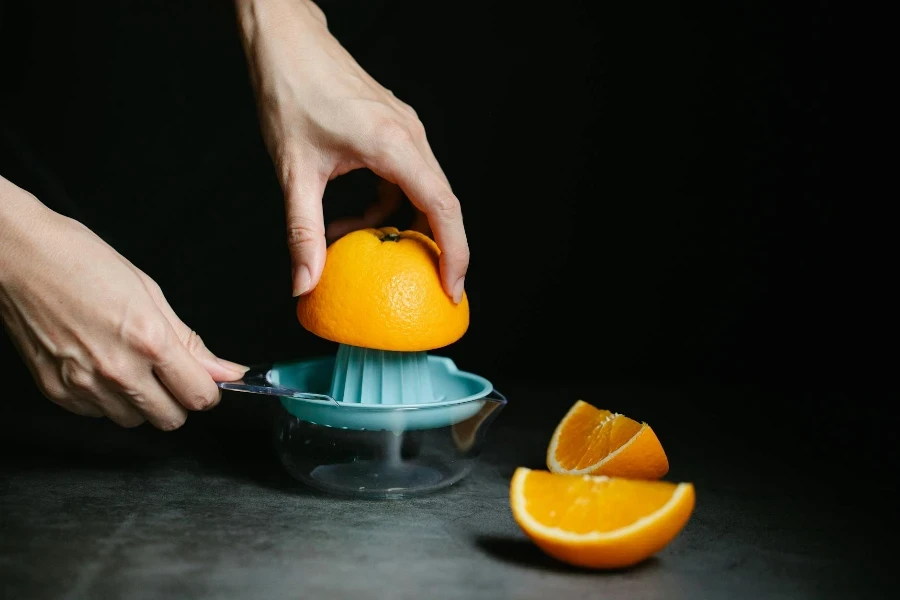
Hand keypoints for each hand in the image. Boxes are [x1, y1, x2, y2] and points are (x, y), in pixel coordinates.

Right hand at [0, 179, 246, 429]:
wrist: (20, 256)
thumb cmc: (82, 262)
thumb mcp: (150, 292)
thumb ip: (188, 340)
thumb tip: (224, 370)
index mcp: (148, 340)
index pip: (199, 396)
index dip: (208, 389)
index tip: (205, 380)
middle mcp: (117, 369)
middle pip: (170, 419)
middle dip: (178, 400)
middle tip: (170, 374)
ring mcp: (84, 384)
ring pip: (133, 421)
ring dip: (141, 402)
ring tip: (130, 365)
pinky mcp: (57, 391)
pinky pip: (97, 414)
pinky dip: (106, 399)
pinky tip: (101, 367)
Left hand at [234, 0, 468, 301]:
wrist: (285, 40)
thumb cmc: (289, 91)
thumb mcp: (293, 171)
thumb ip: (303, 231)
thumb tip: (304, 282)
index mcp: (393, 144)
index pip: (442, 206)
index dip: (454, 252)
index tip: (451, 287)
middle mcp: (409, 135)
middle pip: (441, 202)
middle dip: (435, 246)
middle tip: (423, 285)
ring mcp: (404, 129)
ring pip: (422, 189)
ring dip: (397, 222)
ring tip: (359, 243)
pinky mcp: (393, 127)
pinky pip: (404, 177)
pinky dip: (385, 203)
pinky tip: (350, 215)